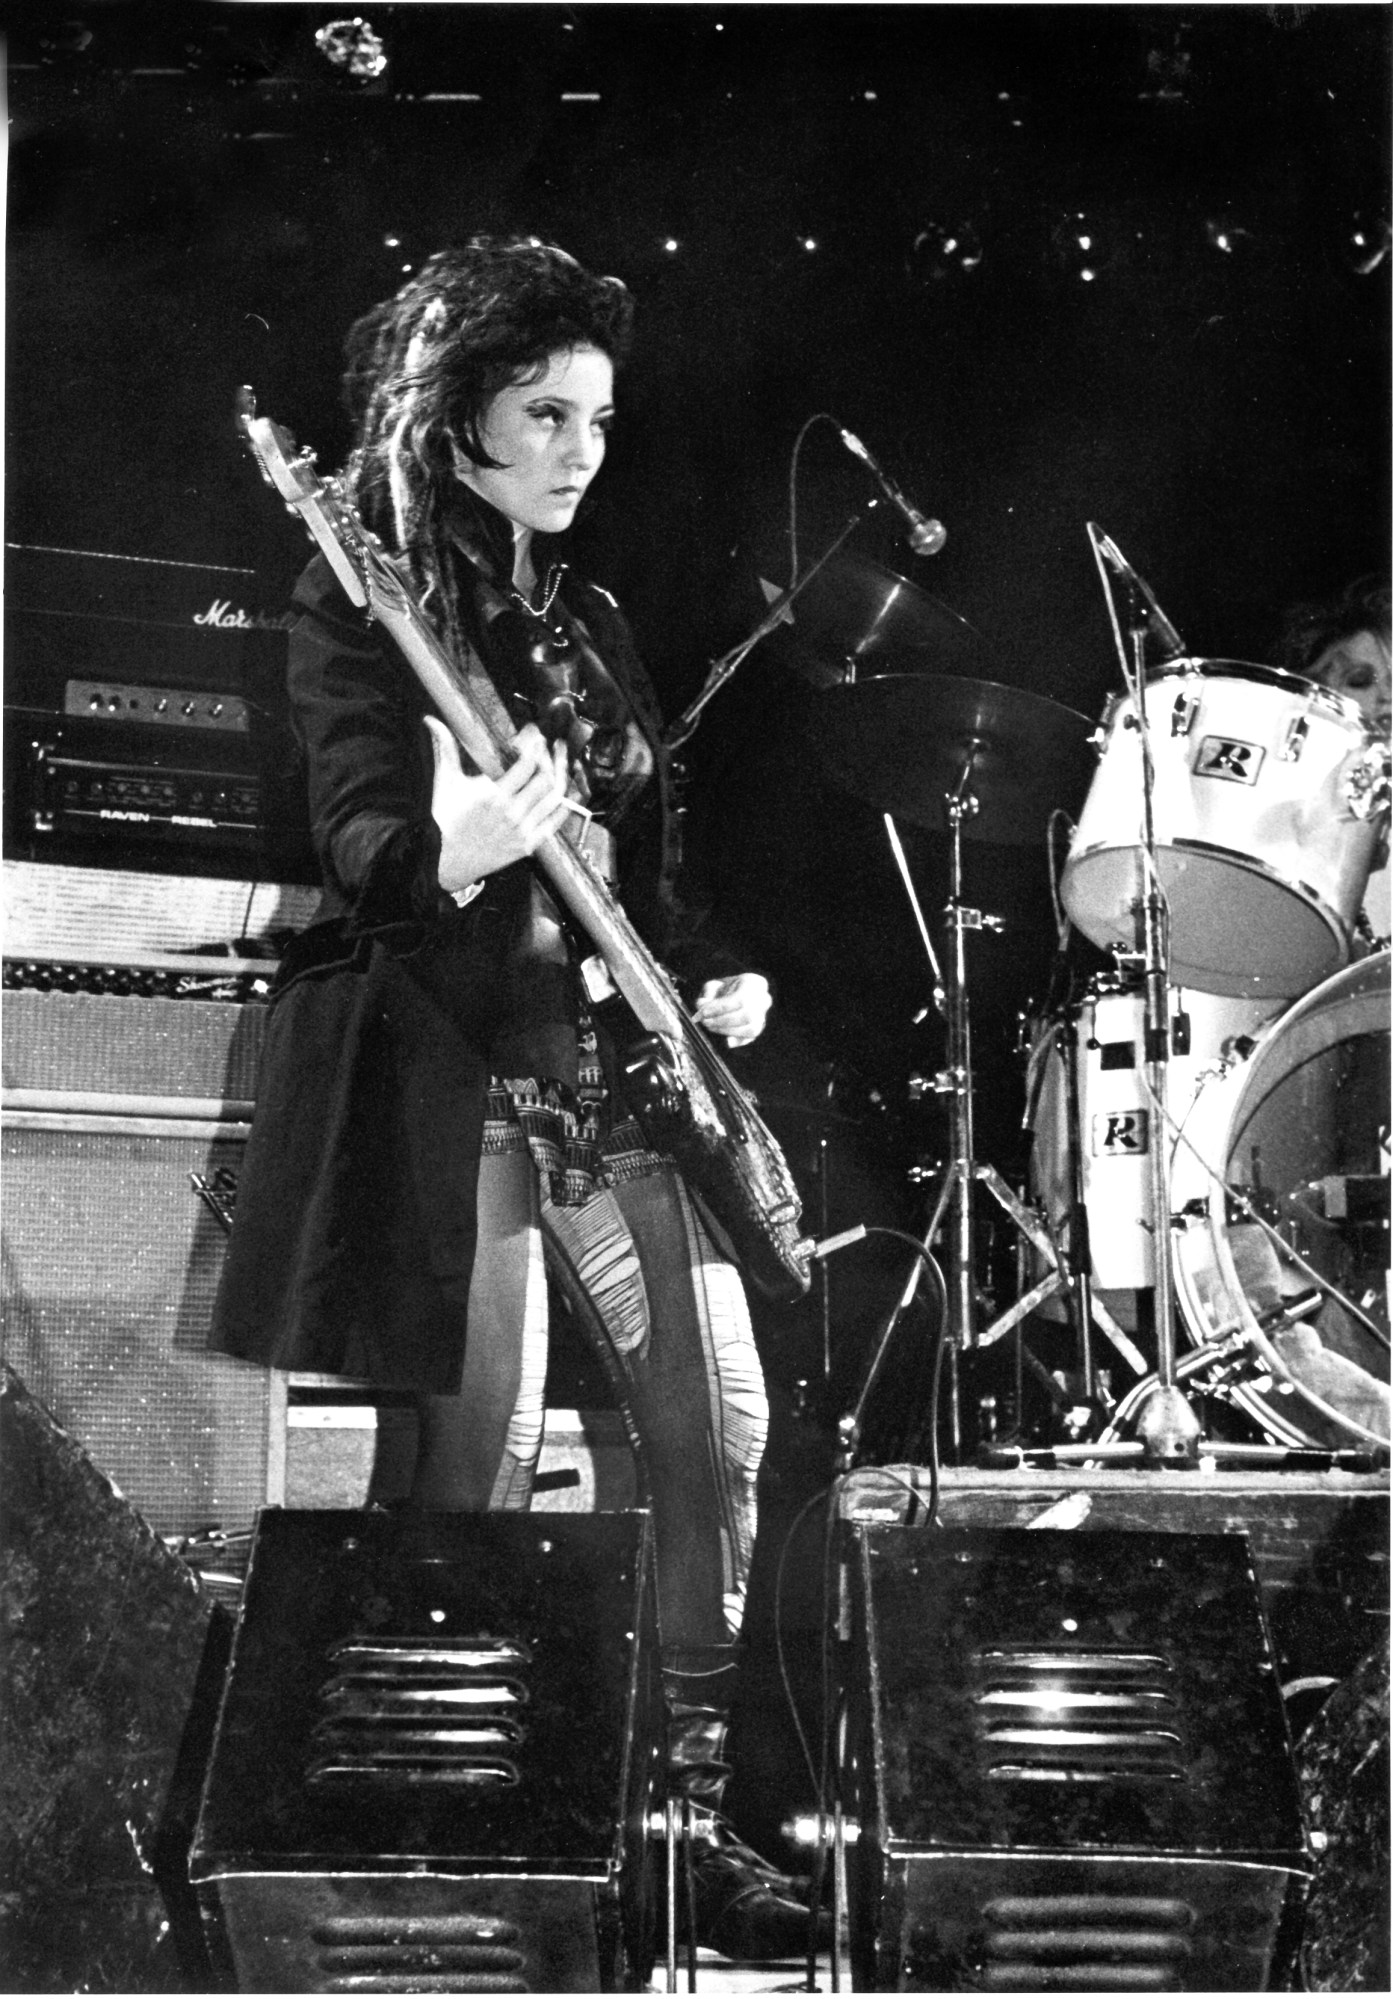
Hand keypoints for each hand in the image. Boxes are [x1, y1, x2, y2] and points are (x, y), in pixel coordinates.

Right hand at [424, 716, 569, 893]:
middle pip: (545, 778)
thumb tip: (432, 721)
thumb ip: (445, 749)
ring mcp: (522, 830)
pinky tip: (562, 789)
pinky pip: (555, 821)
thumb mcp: (446, 782)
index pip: (526, 763)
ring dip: (560, 775)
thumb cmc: (445, 820)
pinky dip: (562, 803)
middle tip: (549, 745)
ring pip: (554, 798)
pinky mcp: (529, 844)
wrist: (447, 860)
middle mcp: (511, 813)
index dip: (534, 744)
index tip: (533, 733)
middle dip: (550, 756)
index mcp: (492, 795)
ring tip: (560, 760)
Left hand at [694, 973, 771, 1048]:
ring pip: (751, 1029)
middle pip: (747, 1015)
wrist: (733, 993)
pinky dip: (737, 1041)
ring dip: (727, 1031)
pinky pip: (750, 1038)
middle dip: (723, 1021)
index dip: (721, 1008)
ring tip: (711, 1026)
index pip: (741, 999)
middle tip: (705, 1021)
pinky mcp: (759, 1028)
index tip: (703, 1012)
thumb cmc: (723, 988)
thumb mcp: (713, 985)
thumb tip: (701, 1006)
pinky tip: (725, 1041)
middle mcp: (764, 1000)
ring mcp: (763, 1015)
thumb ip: (707, 995)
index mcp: (754, 983)